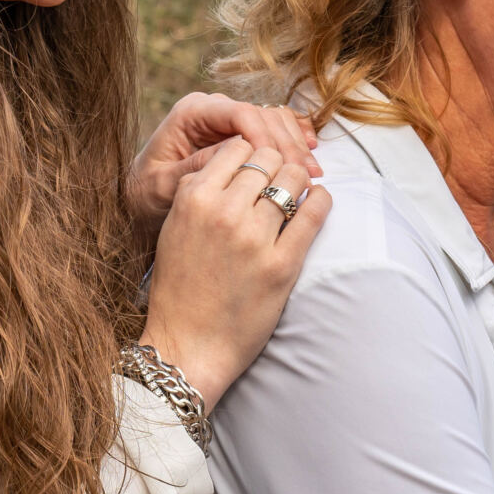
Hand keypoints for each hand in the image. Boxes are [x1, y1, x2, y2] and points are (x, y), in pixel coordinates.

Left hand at [128, 94, 318, 239]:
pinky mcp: (240, 133)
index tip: (283, 166)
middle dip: (287, 144)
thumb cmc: (147, 194)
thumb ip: (196, 167)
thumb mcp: (163, 185)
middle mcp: (212, 109)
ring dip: (295, 144)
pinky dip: (294, 139)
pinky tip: (311, 155)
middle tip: (307, 174)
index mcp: (191, 113)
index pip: (239, 113)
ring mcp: (228, 119)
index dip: (267, 137)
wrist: (141, 198)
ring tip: (312, 173)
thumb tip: (233, 153)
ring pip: (273, 120)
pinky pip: (274, 128)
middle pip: (262, 115)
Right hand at [139, 137, 331, 405]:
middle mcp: (223, 211)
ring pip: (294, 179)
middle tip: (283, 178)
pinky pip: (314, 212)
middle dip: (278, 164)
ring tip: (300, 191)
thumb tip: (230, 161)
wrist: (188, 346)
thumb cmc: (179, 290)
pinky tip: (318, 203)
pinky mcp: (282, 264)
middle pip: (269, 158)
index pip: (237, 147)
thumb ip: (196, 192)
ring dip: (301, 181)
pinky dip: (321, 201)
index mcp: (193, 199)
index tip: (259, 167)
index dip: (252, 153)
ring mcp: (254, 238)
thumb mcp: (173, 230)